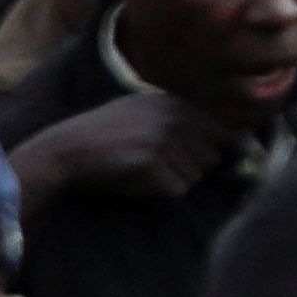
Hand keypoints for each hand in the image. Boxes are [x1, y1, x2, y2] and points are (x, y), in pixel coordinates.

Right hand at [13, 91, 232, 203]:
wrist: (67, 149)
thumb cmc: (105, 136)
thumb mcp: (142, 112)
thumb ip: (179, 119)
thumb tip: (230, 139)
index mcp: (174, 104)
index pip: (223, 131)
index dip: (221, 151)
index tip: (215, 163)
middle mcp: (173, 116)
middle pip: (211, 158)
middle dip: (191, 169)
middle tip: (160, 169)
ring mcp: (162, 138)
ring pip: (195, 176)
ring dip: (174, 182)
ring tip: (144, 173)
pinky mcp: (150, 161)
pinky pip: (177, 190)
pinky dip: (160, 193)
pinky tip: (137, 182)